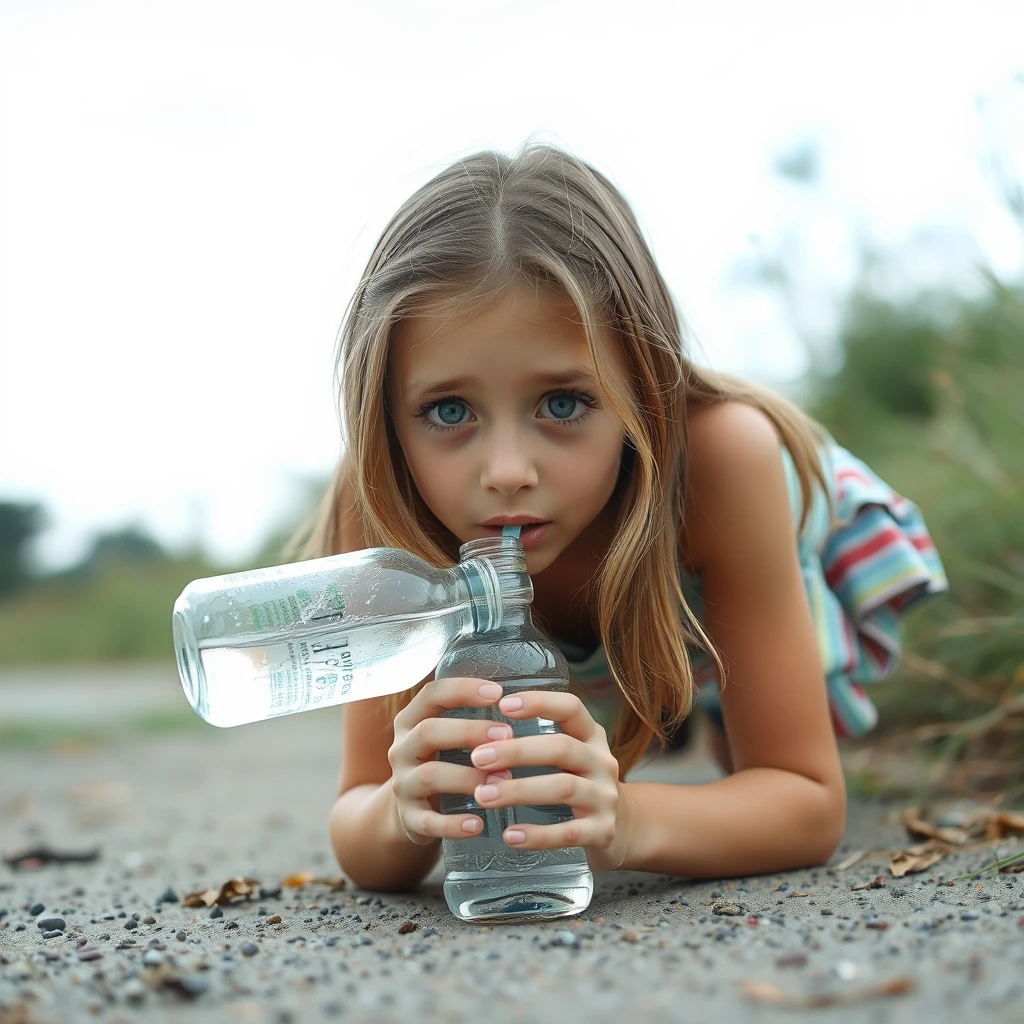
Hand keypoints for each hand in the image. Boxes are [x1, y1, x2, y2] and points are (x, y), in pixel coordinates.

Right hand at [388, 677, 514, 845]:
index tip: (497, 693)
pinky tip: (479, 824)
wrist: (411, 809)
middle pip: (428, 731)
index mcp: (412, 720)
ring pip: (430, 775)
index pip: (431, 695)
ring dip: (468, 777)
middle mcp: (402, 748)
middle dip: (469, 732)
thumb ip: (472, 717)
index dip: (462, 690)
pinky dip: (454, 824)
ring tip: (503, 780)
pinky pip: (428, 821)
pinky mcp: (408, 818)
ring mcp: (402, 784)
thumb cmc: (443, 760)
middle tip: (508, 735)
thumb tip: (529, 700)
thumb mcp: (447, 735)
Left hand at [470, 689, 628, 872]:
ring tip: (483, 795)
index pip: (571, 708)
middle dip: (517, 751)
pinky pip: (568, 832)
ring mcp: (605, 797)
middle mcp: (602, 762)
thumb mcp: (570, 756)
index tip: (502, 704)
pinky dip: (537, 835)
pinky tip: (509, 835)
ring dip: (519, 790)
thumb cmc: (579, 783)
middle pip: (562, 748)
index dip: (539, 703)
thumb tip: (477, 729)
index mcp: (591, 736)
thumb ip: (538, 741)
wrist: (623, 830)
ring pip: (563, 788)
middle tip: (477, 758)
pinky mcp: (603, 831)